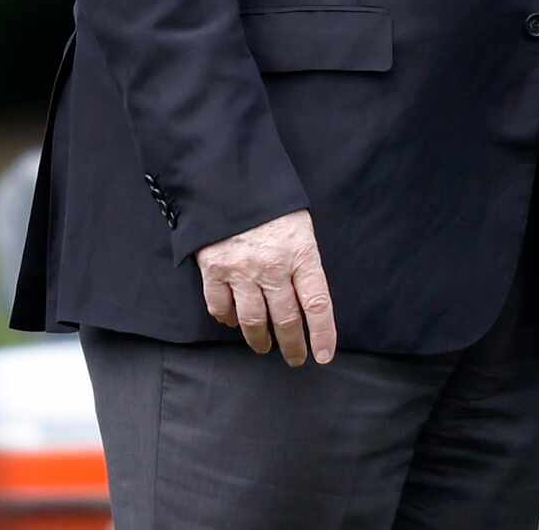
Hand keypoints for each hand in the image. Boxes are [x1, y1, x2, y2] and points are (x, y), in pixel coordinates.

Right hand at [195, 209, 338, 364]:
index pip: (317, 304)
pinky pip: (220, 307)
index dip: (322, 334)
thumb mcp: (299, 226)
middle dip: (293, 345)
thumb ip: (302, 260)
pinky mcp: (213, 269)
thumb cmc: (271, 204)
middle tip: (295, 359)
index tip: (324, 355)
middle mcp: (272, 266)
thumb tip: (307, 299)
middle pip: (286, 320)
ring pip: (253, 321)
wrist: (229, 179)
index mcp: (300, 252)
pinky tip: (233, 322)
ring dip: (259, 340)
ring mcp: (241, 270)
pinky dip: (227, 319)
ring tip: (263, 347)